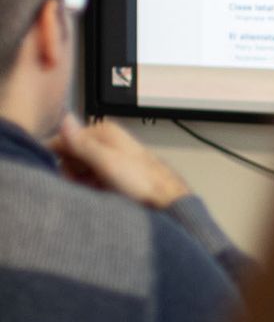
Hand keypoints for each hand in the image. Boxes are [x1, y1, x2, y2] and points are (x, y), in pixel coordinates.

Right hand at [50, 115, 191, 208]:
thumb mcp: (107, 162)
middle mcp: (106, 140)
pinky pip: (90, 178)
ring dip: (80, 180)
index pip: (63, 138)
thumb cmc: (143, 183)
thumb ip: (83, 144)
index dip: (58, 157)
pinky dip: (90, 186)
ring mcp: (110, 156)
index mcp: (104, 131)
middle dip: (71, 171)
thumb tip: (64, 120)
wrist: (166, 201)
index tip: (61, 173)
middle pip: (70, 154)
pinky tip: (98, 193)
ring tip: (94, 189)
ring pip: (79, 167)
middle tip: (83, 184)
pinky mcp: (113, 172)